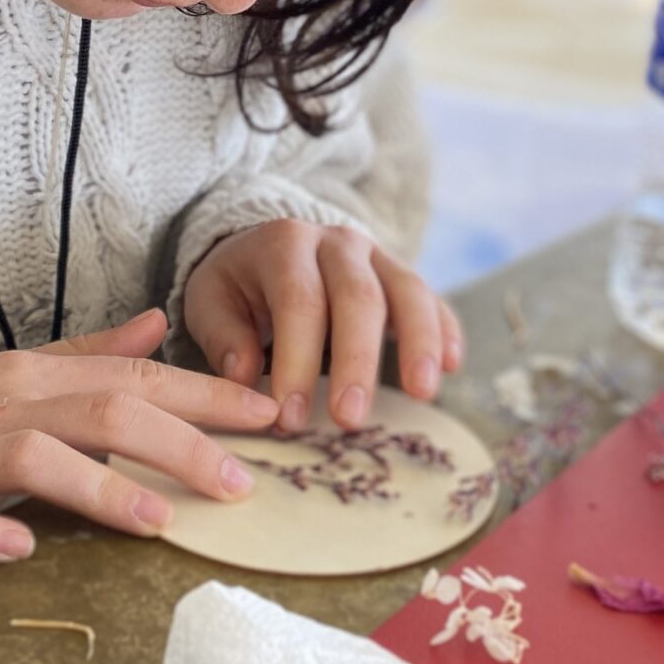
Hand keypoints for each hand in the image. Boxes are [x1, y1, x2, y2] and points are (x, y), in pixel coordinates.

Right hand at [0, 309, 278, 568]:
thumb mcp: (7, 374)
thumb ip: (86, 355)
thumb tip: (159, 325)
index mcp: (29, 380)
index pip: (133, 379)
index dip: (206, 397)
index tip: (271, 416)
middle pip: (102, 412)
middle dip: (180, 444)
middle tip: (243, 485)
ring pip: (33, 459)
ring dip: (98, 487)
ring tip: (157, 518)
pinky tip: (19, 546)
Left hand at [183, 220, 463, 433]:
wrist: (266, 246)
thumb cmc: (238, 286)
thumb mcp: (210, 300)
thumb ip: (222, 336)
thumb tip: (246, 378)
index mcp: (285, 245)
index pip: (299, 302)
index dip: (297, 361)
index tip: (290, 417)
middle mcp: (337, 243)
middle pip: (358, 296)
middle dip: (357, 361)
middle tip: (349, 419)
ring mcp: (378, 257)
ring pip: (408, 290)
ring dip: (419, 343)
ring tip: (423, 394)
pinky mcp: (403, 277)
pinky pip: (433, 299)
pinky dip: (446, 330)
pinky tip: (453, 366)